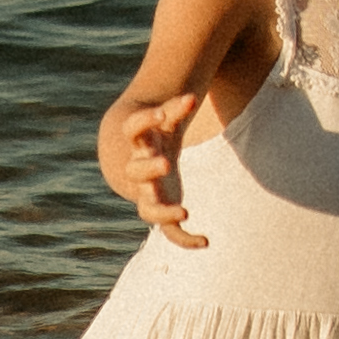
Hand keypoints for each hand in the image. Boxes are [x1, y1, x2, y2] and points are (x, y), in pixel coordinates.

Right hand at [98, 84, 213, 246]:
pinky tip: (205, 241)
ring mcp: (147, 195)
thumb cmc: (154, 138)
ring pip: (147, 210)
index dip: (145, 121)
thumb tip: (192, 96)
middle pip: (137, 172)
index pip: (133, 129)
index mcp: (138, 145)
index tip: (161, 114)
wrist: (137, 164)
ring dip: (163, 212)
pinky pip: (168, 232)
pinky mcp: (160, 211)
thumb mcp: (163, 122)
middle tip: (166, 164)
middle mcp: (138, 172)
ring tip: (184, 212)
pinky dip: (184, 240)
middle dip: (150, 169)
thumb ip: (176, 109)